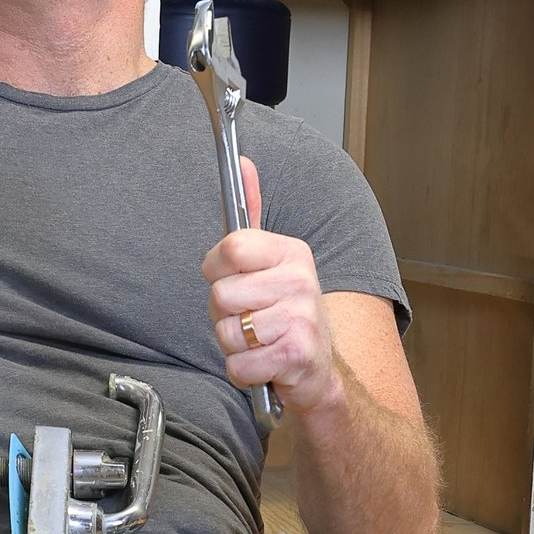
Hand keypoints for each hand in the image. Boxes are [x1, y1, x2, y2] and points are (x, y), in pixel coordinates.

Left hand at [200, 157, 344, 416]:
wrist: (318, 369)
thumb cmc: (282, 314)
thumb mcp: (269, 262)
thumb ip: (251, 214)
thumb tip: (242, 162)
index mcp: (291, 251)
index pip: (228, 249)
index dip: (216, 271)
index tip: (232, 279)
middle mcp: (301, 280)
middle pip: (220, 295)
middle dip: (225, 315)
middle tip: (251, 318)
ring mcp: (302, 318)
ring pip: (227, 332)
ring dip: (235, 345)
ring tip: (259, 341)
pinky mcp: (297, 355)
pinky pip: (239, 365)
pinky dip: (244, 371)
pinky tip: (265, 363)